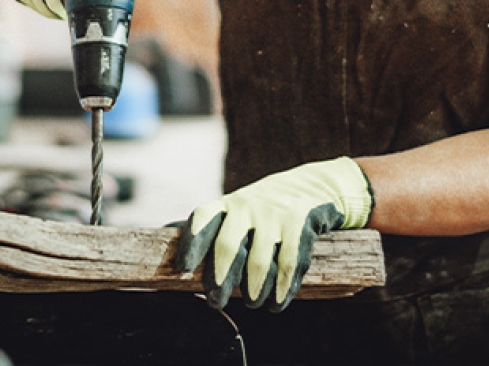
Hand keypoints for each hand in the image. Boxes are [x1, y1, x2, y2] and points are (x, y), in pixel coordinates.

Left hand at [176, 157, 373, 311]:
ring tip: (252, 302)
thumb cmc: (266, 209)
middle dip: (220, 279)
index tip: (183, 269)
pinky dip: (282, 289)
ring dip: (253, 290)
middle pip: (228, 246)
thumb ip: (215, 229)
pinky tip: (276, 302)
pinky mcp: (301, 222)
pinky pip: (289, 263)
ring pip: (259, 262)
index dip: (191, 243)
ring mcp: (275, 214)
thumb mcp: (240, 210)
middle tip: (216, 302)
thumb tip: (173, 253)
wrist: (315, 186)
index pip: (203, 219)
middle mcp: (248, 206)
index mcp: (229, 204)